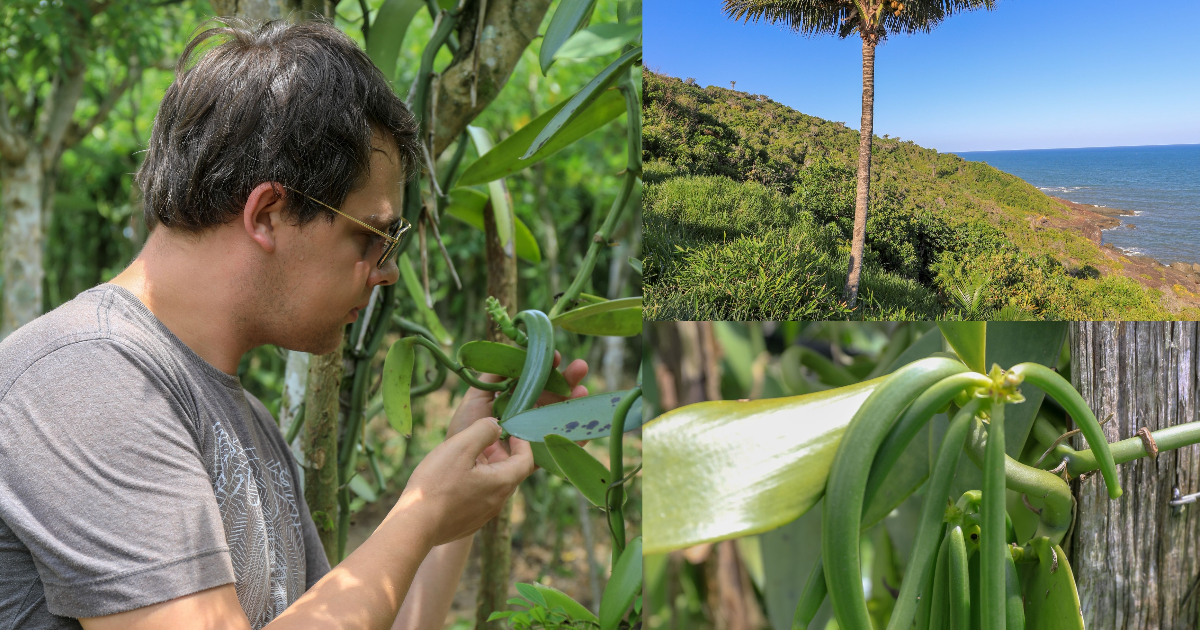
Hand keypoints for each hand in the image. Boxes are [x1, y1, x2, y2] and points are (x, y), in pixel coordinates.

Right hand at [396, 417, 534, 547]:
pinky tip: (455, 477)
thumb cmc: (436, 484)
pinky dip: (476, 482)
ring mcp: (483, 515)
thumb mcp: (460, 447)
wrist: (414, 525)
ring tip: (468, 455)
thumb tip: (496, 426)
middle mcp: (497, 502)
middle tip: (486, 439)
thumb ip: (483, 430)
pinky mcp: (468, 523)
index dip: (522, 442)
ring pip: (494, 486)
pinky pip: (480, 498)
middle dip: (501, 453)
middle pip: (510, 472)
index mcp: (502, 483)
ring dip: (488, 467)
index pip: (526, 460)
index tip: (511, 430)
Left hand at [447, 351, 588, 445]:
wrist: (458, 461)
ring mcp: (534, 434)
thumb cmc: (465, 428)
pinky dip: (576, 439)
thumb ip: (493, 377)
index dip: (547, 367)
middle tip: (580, 367)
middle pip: (553, 395)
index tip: (556, 357)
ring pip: (560, 416)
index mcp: (515, 399)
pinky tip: (586, 429)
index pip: (536, 380)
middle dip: (568, 380)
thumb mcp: (476, 397)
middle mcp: (527, 415)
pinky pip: (559, 447)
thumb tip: (513, 354)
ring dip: (575, 403)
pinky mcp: (537, 456)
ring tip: (583, 391)